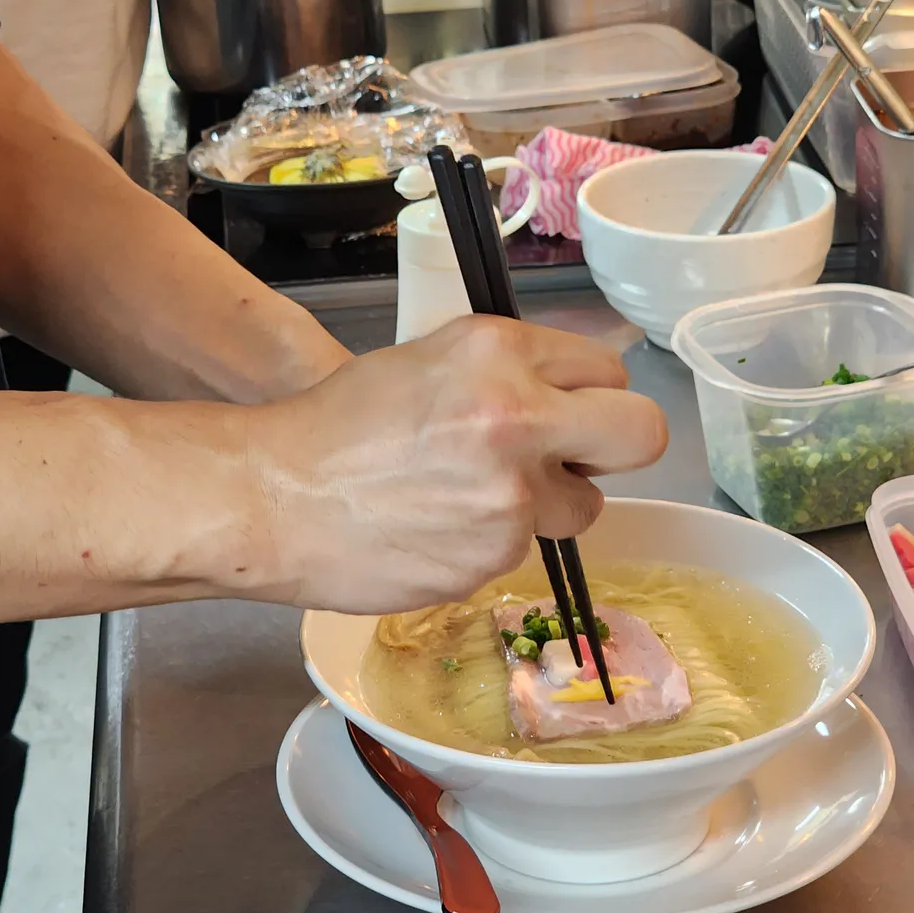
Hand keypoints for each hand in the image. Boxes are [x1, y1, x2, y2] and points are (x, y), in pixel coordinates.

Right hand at [243, 315, 667, 613]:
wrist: (272, 498)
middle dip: (614, 446)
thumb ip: (507, 371)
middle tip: (573, 456)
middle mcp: (518, 419)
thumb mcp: (427, 362)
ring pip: (584, 506)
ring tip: (472, 497)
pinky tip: (435, 529)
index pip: (608, 369)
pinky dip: (490, 543)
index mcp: (498, 353)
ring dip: (548, 504)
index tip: (566, 409)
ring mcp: (511, 498)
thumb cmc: (334, 424)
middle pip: (641, 434)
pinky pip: (523, 550)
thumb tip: (573, 389)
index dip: (588, 393)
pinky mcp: (493, 559)